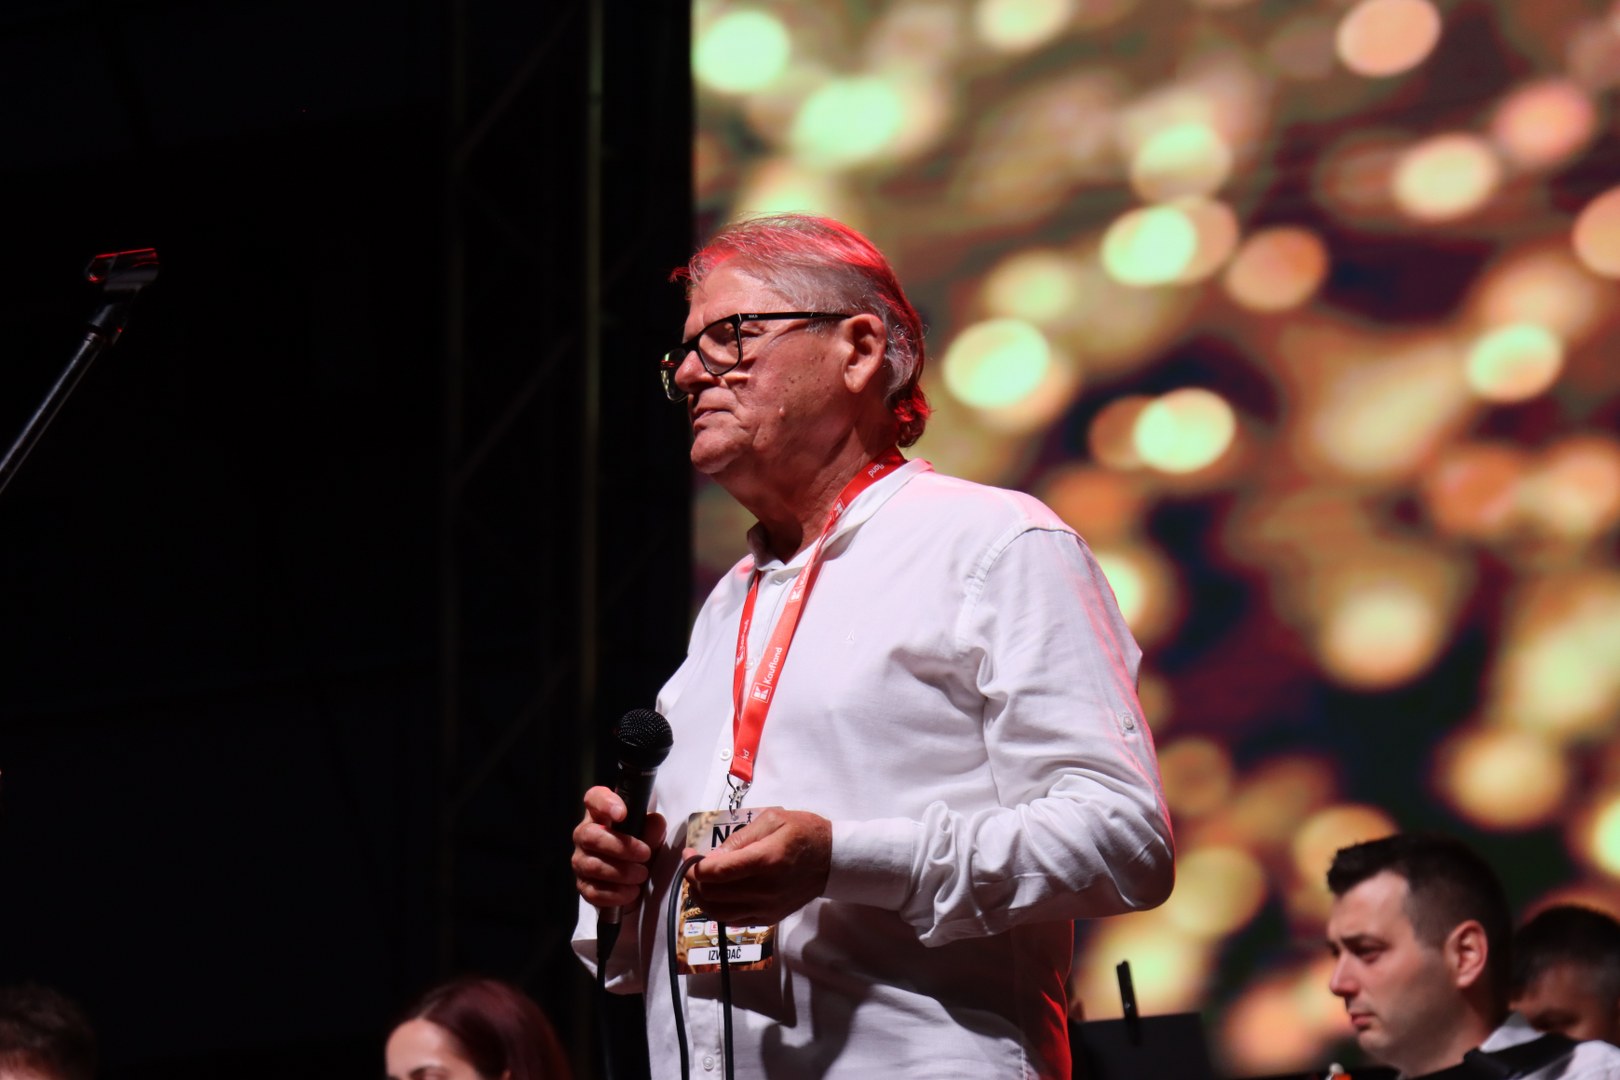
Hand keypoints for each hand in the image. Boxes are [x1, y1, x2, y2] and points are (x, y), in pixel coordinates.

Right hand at [571, 785, 666, 910]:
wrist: (633, 878)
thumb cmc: (639, 847)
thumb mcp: (651, 834)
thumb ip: (653, 827)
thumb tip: (655, 823)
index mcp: (600, 815)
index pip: (594, 798)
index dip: (605, 803)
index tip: (622, 813)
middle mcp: (584, 835)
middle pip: (591, 836)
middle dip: (620, 847)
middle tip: (645, 854)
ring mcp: (581, 861)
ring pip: (593, 866)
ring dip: (622, 872)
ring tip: (642, 874)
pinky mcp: (583, 886)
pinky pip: (594, 891)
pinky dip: (616, 893)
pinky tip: (632, 891)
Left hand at [684, 808, 830, 924]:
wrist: (832, 859)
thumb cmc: (803, 832)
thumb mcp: (773, 819)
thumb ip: (740, 838)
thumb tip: (712, 857)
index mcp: (765, 860)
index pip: (716, 872)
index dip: (694, 866)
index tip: (689, 855)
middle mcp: (764, 889)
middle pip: (712, 893)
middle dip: (695, 880)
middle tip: (694, 866)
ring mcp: (767, 908)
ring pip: (718, 912)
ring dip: (702, 897)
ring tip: (701, 881)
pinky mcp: (769, 918)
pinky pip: (733, 920)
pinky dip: (718, 908)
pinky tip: (718, 894)